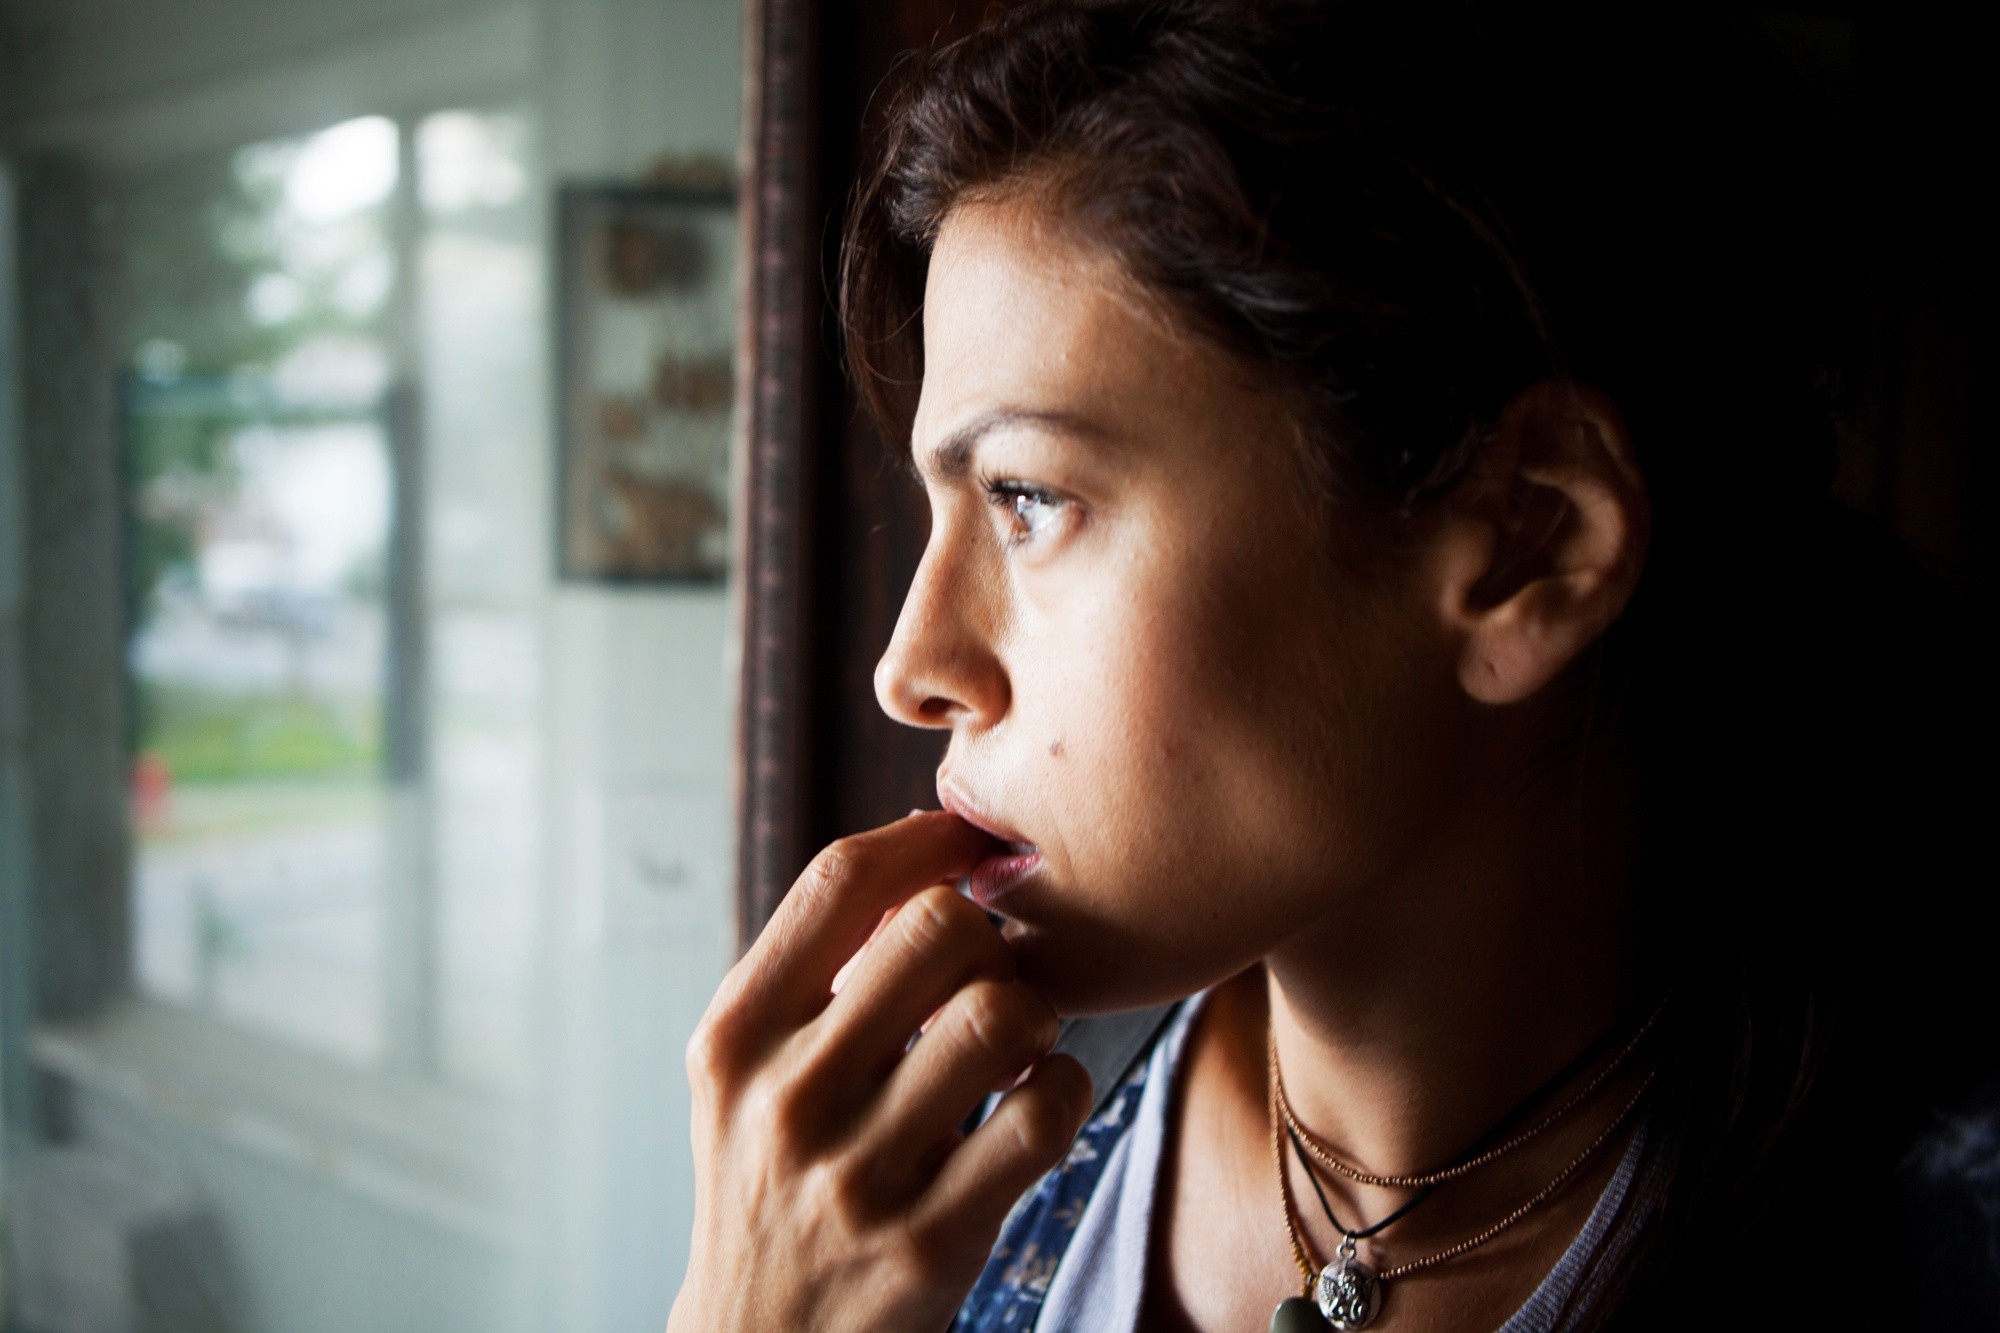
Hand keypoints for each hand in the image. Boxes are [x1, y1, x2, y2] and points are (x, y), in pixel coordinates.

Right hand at [668, 811, 1094, 1332]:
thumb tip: (931, 852)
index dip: (927, 838)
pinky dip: (1062, 1088)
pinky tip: (1036, 1101)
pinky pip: (1044, 1113)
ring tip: (1016, 1042)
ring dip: (1033, 1014)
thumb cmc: (773, 1176)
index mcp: (737, 1037)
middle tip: (989, 977)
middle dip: (989, 939)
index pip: (840, 880)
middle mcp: (787, 1098)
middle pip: (940, 928)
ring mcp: (859, 1175)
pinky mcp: (933, 1243)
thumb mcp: (747, 1072)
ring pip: (1000, 1013)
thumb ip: (813, 971)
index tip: (969, 844)